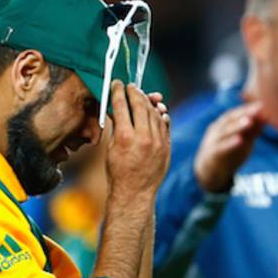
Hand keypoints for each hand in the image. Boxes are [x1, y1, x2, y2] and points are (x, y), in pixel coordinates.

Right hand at [105, 80, 170, 200]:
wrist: (135, 192)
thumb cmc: (118, 172)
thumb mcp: (111, 148)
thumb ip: (116, 127)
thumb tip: (117, 109)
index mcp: (125, 137)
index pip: (122, 105)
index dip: (118, 91)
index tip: (117, 84)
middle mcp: (143, 137)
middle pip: (141, 105)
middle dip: (135, 92)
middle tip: (130, 87)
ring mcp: (158, 142)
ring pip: (155, 112)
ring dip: (148, 102)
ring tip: (142, 97)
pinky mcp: (166, 146)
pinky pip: (164, 124)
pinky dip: (159, 115)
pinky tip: (155, 110)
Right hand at [193, 102, 264, 192]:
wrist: (209, 172)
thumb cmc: (229, 153)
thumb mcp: (243, 141)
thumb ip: (253, 130)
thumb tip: (267, 116)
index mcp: (224, 124)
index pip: (236, 113)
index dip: (247, 109)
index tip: (261, 105)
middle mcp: (217, 130)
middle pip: (230, 119)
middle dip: (244, 113)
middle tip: (257, 109)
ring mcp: (213, 141)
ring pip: (225, 131)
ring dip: (237, 126)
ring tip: (249, 121)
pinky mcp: (212, 154)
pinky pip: (221, 147)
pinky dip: (230, 143)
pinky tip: (240, 140)